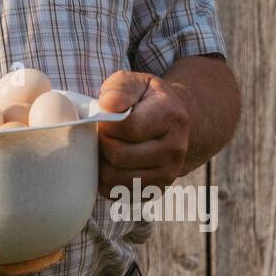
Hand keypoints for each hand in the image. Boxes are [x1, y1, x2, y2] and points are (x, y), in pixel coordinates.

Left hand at [95, 71, 191, 192]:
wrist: (173, 124)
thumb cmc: (147, 100)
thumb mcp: (136, 82)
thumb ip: (120, 89)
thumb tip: (108, 106)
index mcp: (171, 116)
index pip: (126, 127)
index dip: (105, 122)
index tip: (103, 117)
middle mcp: (175, 148)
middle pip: (118, 155)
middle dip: (100, 143)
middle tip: (100, 133)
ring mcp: (168, 173)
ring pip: (115, 177)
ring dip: (100, 162)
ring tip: (104, 146)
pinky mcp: (156, 191)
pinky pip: (117, 193)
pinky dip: (105, 180)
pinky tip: (110, 162)